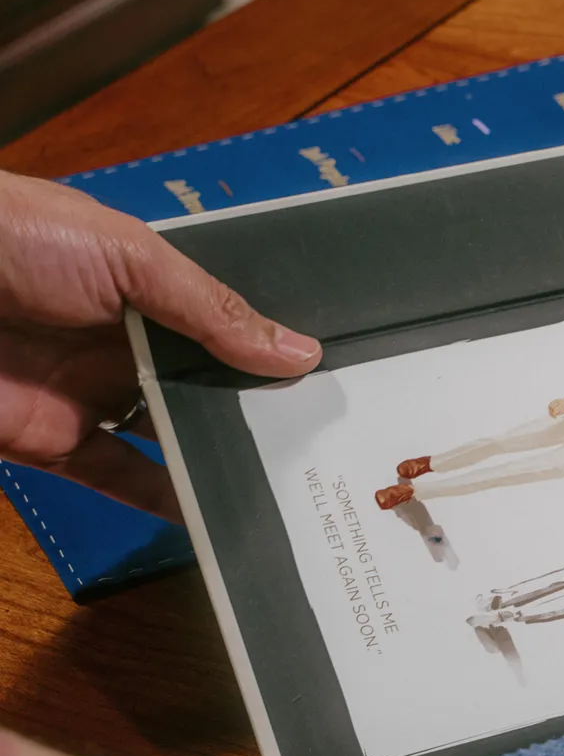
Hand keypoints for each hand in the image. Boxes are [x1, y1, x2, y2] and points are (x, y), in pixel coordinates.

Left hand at [0, 171, 320, 520]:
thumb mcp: (126, 255)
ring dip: (227, 456)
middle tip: (333, 437)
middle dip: (262, 406)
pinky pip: (123, 481)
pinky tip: (226, 516)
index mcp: (141, 282)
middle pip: (207, 382)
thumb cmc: (10, 239)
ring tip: (299, 480)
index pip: (223, 320)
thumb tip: (300, 354)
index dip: (274, 345)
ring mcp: (90, 394)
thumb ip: (212, 308)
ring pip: (174, 435)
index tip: (339, 376)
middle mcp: (122, 340)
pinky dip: (170, 502)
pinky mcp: (57, 445)